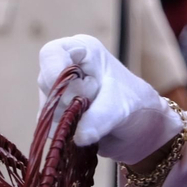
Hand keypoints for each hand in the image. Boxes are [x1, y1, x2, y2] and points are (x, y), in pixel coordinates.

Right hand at [37, 35, 183, 164]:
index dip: (53, 72)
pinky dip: (64, 130)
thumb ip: (99, 118)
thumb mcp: (119, 107)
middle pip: (47, 83)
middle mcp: (65, 66)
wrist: (139, 127)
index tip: (67, 95)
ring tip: (93, 117)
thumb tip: (79, 136)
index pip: (51, 53)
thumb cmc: (135, 104)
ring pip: (47, 107)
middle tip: (93, 106)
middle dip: (68, 102)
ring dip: (68, 119)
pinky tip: (83, 128)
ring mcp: (59, 90)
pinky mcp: (57, 112)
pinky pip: (49, 124)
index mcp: (82, 51)